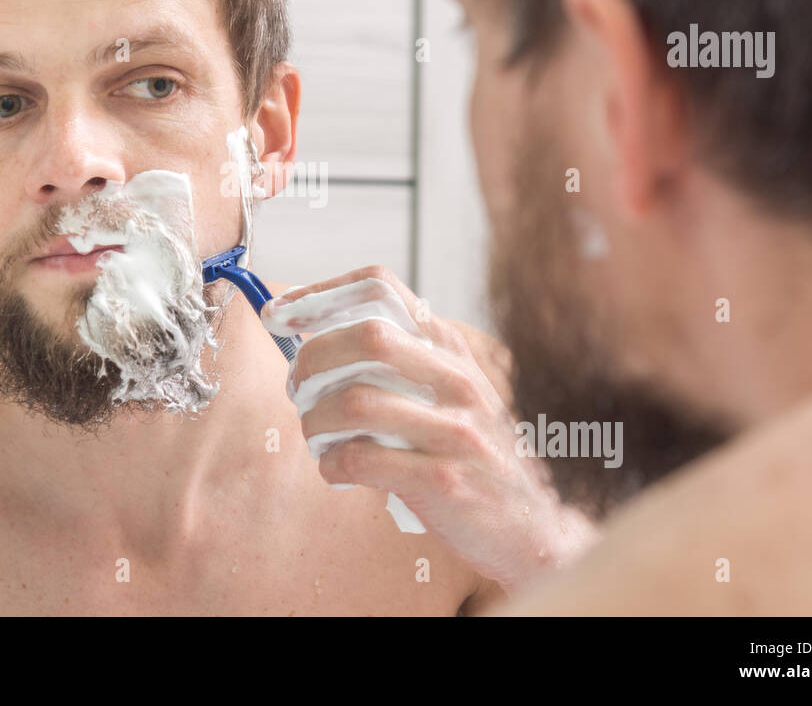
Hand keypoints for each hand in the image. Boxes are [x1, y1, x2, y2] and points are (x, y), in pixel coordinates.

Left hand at [262, 265, 597, 593]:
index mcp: (448, 346)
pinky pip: (361, 460)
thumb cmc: (470, 452)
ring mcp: (454, 430)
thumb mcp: (446, 389)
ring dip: (314, 420)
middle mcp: (455, 379)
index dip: (318, 294)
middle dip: (311, 360)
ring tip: (316, 435)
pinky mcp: (444, 481)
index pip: (380, 288)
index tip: (279, 315)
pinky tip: (336, 468)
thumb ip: (393, 359)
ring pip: (354, 401)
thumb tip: (309, 334)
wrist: (531, 523)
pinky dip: (331, 464)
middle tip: (296, 388)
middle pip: (365, 335)